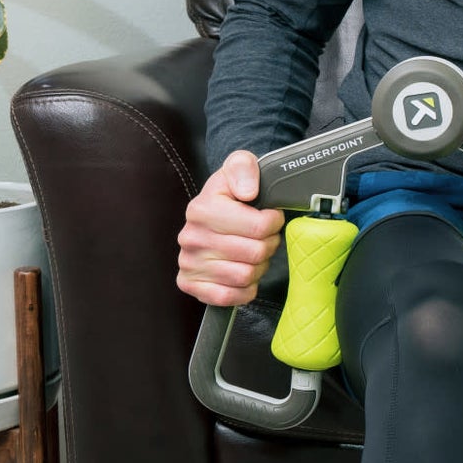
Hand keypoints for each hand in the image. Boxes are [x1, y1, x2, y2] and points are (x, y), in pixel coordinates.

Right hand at [176, 150, 285, 307]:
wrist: (214, 210)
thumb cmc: (232, 192)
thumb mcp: (240, 165)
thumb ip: (245, 168)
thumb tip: (247, 192)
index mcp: (202, 209)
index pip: (260, 226)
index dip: (274, 222)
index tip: (270, 217)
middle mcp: (190, 237)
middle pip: (255, 253)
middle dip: (268, 245)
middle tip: (264, 237)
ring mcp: (187, 262)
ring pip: (245, 276)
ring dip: (258, 267)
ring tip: (252, 253)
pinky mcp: (188, 283)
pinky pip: (226, 297)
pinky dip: (243, 289)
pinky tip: (243, 273)